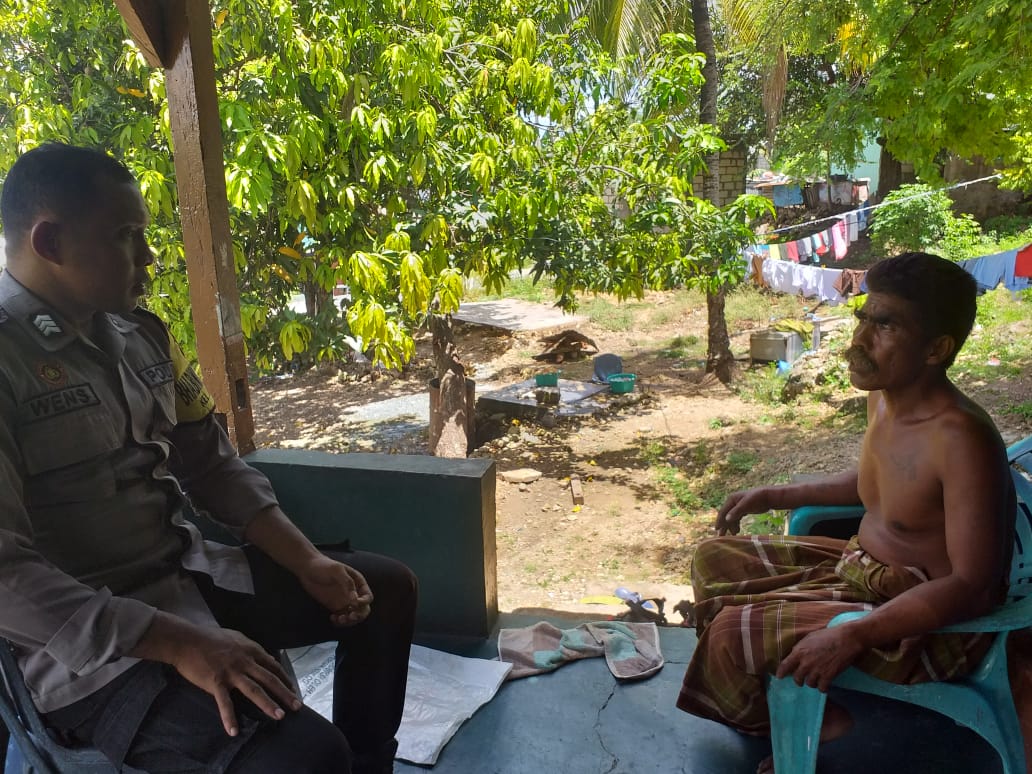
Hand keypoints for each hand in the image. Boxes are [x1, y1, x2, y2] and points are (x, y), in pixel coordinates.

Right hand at [167, 624, 301, 735]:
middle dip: (285, 693)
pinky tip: (233, 731)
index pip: (273, 666)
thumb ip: (249, 649)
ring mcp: (231, 672)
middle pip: (270, 679)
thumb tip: (263, 656)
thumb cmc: (210, 638)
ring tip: (279, 716)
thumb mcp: (236, 638)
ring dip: (268, 704)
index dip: (284, 679)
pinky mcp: (216, 682)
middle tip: (297, 706)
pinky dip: (229, 718)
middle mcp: (245, 661)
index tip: (293, 690)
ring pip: (254, 690)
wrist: (187, 641)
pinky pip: (224, 703)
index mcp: (251, 650)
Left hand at [297, 554, 373, 625]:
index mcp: (358, 582)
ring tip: (339, 619)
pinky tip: (332, 618)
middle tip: (350, 617)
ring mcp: (344, 601)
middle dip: (359, 615)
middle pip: (363, 609)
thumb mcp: (337, 570)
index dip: (364, 603)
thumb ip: (347, 583)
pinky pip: (342, 618)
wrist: (307, 569)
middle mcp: (353, 593)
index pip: (367, 596)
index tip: (355, 605)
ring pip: (353, 616)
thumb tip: (355, 600)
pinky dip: (339, 622)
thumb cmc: (323, 566)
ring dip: (349, 621)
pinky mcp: (335, 607)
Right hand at [715, 487, 772, 534]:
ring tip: (733, 535)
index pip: (723, 512)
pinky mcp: (744, 509)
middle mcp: (733, 502)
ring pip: (732, 518)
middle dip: (724, 525)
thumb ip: (736, 512)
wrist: (768, 496)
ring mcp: (738, 506)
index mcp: (731, 499)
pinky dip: (736, 524)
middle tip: (721, 536)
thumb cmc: (756, 499)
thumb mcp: (745, 505)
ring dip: (731, 526)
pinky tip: (738, 531)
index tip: (717, 529)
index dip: (719, 521)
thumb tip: (727, 519)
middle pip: (726, 515)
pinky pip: (737, 518)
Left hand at [775, 626, 864, 691]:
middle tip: (802, 680)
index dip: (781, 673)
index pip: (785, 665)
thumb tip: (794, 655)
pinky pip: (822, 688)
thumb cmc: (828, 635)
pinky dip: (823, 688)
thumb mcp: (809, 638)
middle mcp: (806, 663)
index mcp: (799, 651)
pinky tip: (825, 685)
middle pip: (797, 678)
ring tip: (816, 679)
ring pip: (809, 684)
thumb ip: (800, 648)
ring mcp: (817, 670)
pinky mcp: (828, 676)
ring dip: (812, 683)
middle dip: (799, 680)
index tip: (779, 677)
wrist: (846, 639)